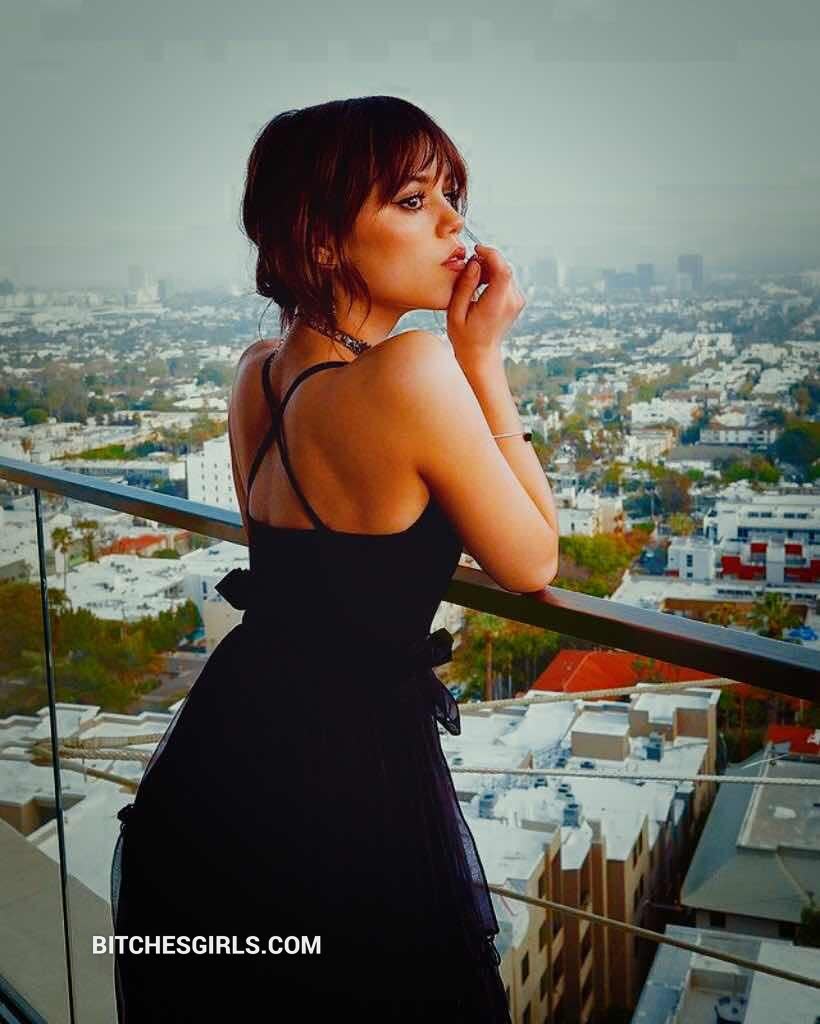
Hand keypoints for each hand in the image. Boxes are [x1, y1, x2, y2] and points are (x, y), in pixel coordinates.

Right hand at [445, 244, 525, 368]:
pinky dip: (493, 276)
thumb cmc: (464, 337)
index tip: (476, 249)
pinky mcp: (517, 300)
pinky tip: (481, 286)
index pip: (503, 270)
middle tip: (469, 267)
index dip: (491, 254)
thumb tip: (474, 263)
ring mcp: (517, 301)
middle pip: (504, 268)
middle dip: (487, 260)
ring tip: (473, 280)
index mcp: (496, 305)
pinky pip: (506, 279)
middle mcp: (511, 302)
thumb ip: (465, 286)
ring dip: (489, 269)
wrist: (481, 354)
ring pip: (505, 272)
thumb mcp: (455, 312)